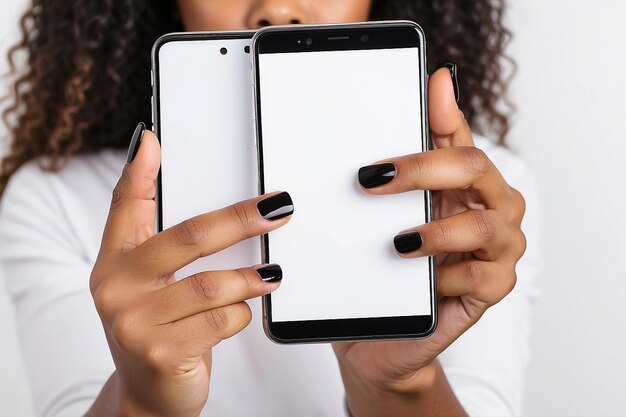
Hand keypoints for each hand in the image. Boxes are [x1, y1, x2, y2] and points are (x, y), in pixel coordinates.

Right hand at [88, 130, 291, 416]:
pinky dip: (242, 314)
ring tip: (272, 273)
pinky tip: (244, 312)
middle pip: (187, 239)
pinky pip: (221, 321)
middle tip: (277, 207)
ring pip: (211, 286)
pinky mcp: (161, 353)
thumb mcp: (149, 285)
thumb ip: (159, 239)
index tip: (153, 139)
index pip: (123, 206)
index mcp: (115, 264)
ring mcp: (135, 324)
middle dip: (239, 219)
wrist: (149, 394)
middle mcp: (117, 290)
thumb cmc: (160, 328)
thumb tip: (165, 180)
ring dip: (250, 278)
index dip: (138, 171)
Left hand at [333, 67, 525, 407]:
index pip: (458, 135)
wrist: (380, 330)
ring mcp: (498, 248)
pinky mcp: (494, 287)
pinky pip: (483, 277)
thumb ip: (410, 154)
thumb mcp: (389, 210)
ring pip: (484, 224)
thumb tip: (431, 86)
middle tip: (372, 179)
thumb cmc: (389, 263)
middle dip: (422, 168)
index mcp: (466, 182)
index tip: (425, 84)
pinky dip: (448, 277)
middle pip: (474, 168)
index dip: (444, 110)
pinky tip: (423, 282)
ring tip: (397, 242)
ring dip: (437, 231)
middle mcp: (490, 207)